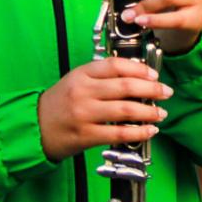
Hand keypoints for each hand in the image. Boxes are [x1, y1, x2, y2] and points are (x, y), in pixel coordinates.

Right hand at [38, 57, 173, 162]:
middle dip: (151, 89)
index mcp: (81, 74)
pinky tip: (149, 130)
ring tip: (161, 113)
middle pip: (125, 86)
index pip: (115, 65)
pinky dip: (138, 132)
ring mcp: (84, 114)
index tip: (154, 74)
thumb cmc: (59, 103)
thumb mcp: (76, 81)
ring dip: (149, 111)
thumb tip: (136, 76)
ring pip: (125, 110)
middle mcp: (83, 92)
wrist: (35, 127)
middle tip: (166, 92)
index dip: (139, 68)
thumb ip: (101, 77)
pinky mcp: (86, 135)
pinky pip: (119, 133)